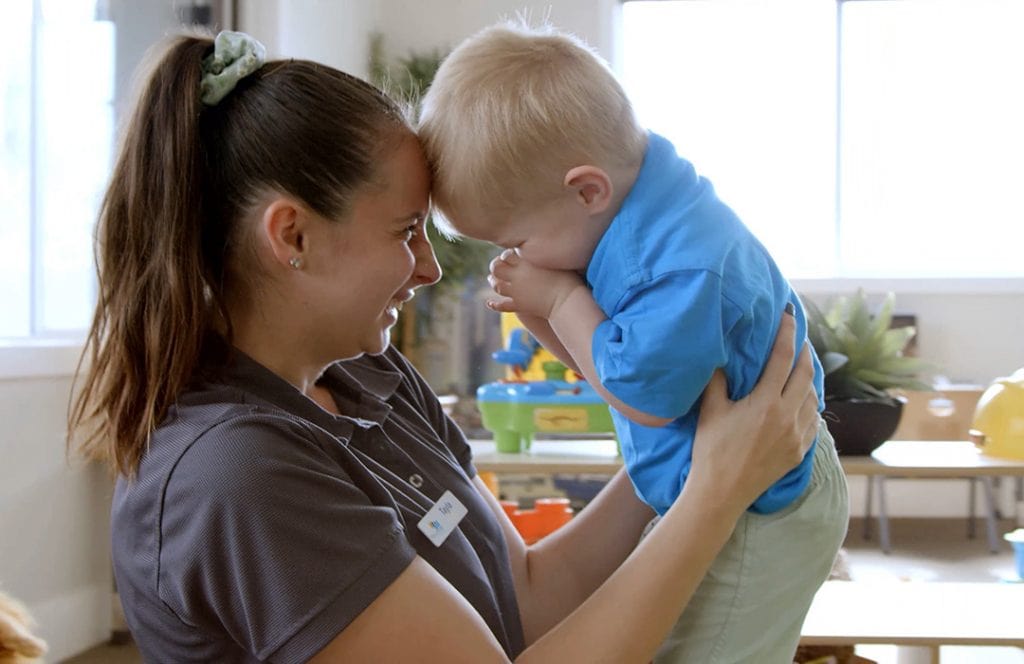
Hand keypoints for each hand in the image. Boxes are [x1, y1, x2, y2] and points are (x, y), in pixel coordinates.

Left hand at [487, 249, 584, 318]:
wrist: (568, 299)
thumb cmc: (569, 278)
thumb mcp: (558, 260)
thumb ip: (547, 252)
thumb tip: (548, 242)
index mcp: (526, 261)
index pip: (507, 254)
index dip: (506, 254)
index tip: (510, 255)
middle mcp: (518, 275)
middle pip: (497, 267)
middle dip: (495, 266)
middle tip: (497, 266)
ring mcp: (516, 291)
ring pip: (497, 285)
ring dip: (493, 282)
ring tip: (492, 280)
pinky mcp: (519, 305)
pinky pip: (503, 305)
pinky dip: (494, 305)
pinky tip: (489, 303)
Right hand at [687, 311, 819, 513]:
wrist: (722, 492)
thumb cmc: (711, 450)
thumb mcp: (710, 410)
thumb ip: (717, 381)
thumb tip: (720, 358)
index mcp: (765, 402)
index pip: (782, 357)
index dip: (786, 332)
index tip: (789, 315)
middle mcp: (787, 416)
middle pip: (805, 374)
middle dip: (805, 353)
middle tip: (800, 339)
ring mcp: (797, 436)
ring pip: (812, 398)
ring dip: (809, 380)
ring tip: (802, 368)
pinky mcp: (799, 452)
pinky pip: (813, 421)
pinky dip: (810, 405)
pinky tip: (803, 401)